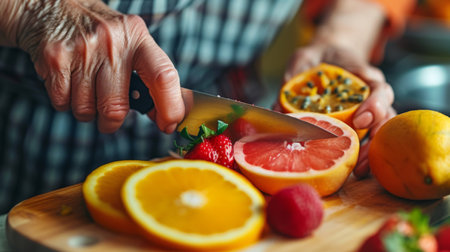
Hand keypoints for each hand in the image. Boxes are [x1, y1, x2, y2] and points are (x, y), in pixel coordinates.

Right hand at [0, 0, 183, 133]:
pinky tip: (68, 81)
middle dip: (112, 121)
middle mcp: (112, 42)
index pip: (163, 77)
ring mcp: (82, 50)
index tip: (168, 124)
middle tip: (110, 114)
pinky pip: (63, 104)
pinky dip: (66, 102)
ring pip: (87, 111)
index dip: (170, 107)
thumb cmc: (100, 33)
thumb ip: (151, 76)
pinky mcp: (55, 59)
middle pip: (117, 107)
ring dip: (87, 111)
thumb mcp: (130, 42)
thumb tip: (168, 116)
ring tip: (85, 87)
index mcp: (137, 37)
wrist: (51, 6)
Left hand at [283, 43, 395, 177]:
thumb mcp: (304, 59)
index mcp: (362, 76)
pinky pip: (365, 141)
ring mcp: (367, 113)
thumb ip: (293, 76)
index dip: (374, 105)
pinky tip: (349, 171)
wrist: (325, 61)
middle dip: (377, 139)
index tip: (360, 120)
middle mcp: (370, 97)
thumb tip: (276, 108)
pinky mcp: (357, 127)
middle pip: (386, 118)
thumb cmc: (317, 60)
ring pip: (381, 133)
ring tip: (358, 171)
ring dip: (372, 154)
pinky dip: (360, 156)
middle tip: (362, 159)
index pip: (378, 89)